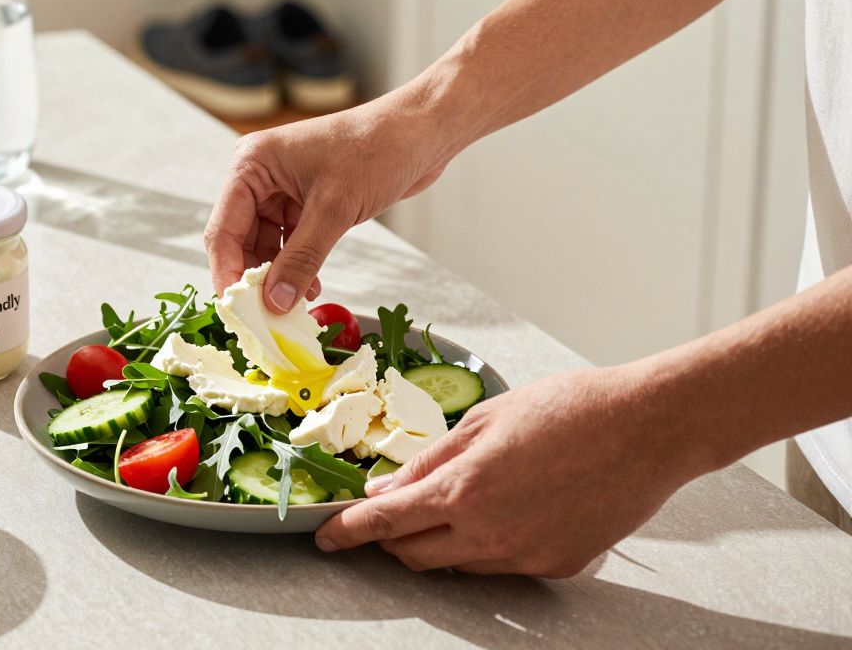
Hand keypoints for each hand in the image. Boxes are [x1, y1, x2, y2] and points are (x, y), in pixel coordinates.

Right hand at [203, 101, 454, 308]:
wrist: (422, 132)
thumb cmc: (377, 149)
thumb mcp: (335, 209)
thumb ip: (302, 259)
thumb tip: (275, 302)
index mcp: (253, 164)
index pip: (224, 229)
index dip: (227, 273)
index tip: (237, 311)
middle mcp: (261, 176)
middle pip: (240, 240)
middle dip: (255, 278)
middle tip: (266, 316)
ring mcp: (283, 189)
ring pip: (266, 245)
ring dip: (278, 276)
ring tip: (294, 303)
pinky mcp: (307, 201)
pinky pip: (290, 243)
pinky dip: (297, 266)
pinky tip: (311, 286)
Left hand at [314, 367, 717, 576]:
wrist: (649, 427)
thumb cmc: (571, 408)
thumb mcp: (485, 419)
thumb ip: (430, 460)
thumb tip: (386, 489)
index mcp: (464, 490)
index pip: (384, 524)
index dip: (347, 534)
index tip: (326, 538)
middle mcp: (490, 534)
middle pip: (413, 556)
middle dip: (390, 539)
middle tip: (388, 515)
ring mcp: (525, 557)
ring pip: (457, 564)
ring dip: (441, 541)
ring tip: (462, 500)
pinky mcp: (557, 566)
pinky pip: (502, 566)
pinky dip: (488, 544)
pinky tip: (509, 508)